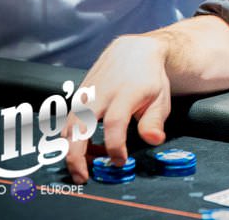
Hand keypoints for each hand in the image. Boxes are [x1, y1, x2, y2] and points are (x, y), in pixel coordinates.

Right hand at [64, 35, 171, 182]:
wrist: (133, 51)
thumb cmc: (149, 79)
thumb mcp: (160, 98)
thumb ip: (154, 121)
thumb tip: (154, 140)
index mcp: (125, 93)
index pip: (114, 123)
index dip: (114, 146)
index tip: (119, 162)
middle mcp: (100, 93)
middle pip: (78, 127)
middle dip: (76, 156)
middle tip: (83, 177)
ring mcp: (85, 94)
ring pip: (68, 127)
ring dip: (72, 151)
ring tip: (88, 166)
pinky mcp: (77, 97)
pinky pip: (68, 122)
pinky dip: (72, 140)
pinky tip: (88, 149)